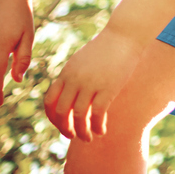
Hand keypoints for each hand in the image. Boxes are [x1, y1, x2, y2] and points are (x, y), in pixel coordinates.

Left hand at [44, 26, 142, 141]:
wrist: (125, 34)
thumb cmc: (106, 47)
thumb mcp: (82, 61)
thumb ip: (73, 76)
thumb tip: (69, 94)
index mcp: (66, 73)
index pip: (49, 101)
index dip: (52, 118)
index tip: (61, 125)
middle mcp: (74, 80)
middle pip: (62, 112)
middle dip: (64, 128)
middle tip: (72, 136)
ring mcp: (90, 84)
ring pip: (79, 116)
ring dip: (82, 132)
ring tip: (88, 139)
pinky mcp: (108, 87)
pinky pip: (97, 114)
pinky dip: (97, 126)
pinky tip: (102, 131)